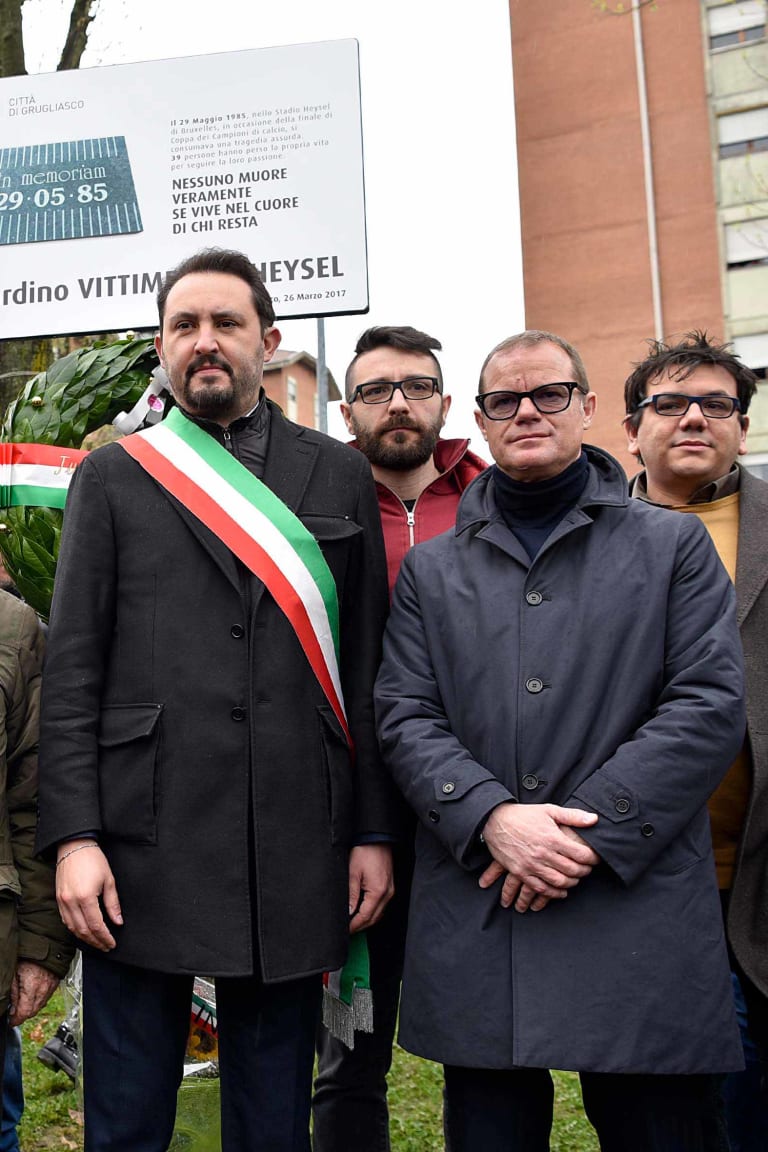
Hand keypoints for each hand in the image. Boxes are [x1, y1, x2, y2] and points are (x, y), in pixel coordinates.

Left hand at [9, 961, 59, 1026]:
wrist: (47, 946)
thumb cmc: (29, 957)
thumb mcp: (14, 974)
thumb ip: (13, 994)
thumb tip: (12, 1009)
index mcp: (31, 988)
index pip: (24, 1013)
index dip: (16, 1020)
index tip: (11, 1021)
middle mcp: (43, 990)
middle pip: (32, 1012)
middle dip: (23, 1015)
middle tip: (14, 1013)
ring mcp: (50, 988)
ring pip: (40, 1007)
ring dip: (31, 1008)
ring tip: (23, 1003)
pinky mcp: (55, 985)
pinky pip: (46, 999)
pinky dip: (38, 1001)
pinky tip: (32, 995)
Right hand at [56, 840, 122, 950]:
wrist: (74, 846)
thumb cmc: (93, 860)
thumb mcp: (109, 880)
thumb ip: (113, 904)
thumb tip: (118, 921)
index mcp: (86, 897)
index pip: (96, 925)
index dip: (105, 937)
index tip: (112, 943)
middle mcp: (71, 902)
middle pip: (83, 931)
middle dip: (96, 942)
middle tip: (106, 946)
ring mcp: (62, 901)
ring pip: (72, 928)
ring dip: (85, 939)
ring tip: (96, 942)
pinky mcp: (58, 899)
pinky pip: (65, 920)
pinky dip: (75, 929)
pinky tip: (83, 932)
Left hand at [348, 844, 393, 933]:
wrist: (377, 839)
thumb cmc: (365, 852)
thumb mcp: (353, 873)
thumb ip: (351, 895)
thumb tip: (348, 912)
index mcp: (378, 892)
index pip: (365, 916)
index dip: (354, 926)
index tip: (344, 931)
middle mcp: (387, 894)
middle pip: (373, 919)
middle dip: (360, 926)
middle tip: (347, 931)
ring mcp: (390, 891)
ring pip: (378, 914)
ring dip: (366, 921)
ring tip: (353, 923)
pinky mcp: (389, 887)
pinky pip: (381, 906)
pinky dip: (372, 912)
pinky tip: (363, 912)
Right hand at [478, 803, 599, 911]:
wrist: (495, 821)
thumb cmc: (524, 815)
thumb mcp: (549, 810)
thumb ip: (573, 816)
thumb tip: (594, 819)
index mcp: (552, 837)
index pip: (581, 854)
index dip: (593, 859)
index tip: (595, 859)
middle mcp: (543, 853)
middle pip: (572, 870)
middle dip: (584, 872)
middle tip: (587, 869)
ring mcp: (531, 864)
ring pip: (559, 882)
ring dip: (571, 883)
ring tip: (575, 879)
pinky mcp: (520, 872)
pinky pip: (541, 888)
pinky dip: (554, 893)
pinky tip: (561, 891)